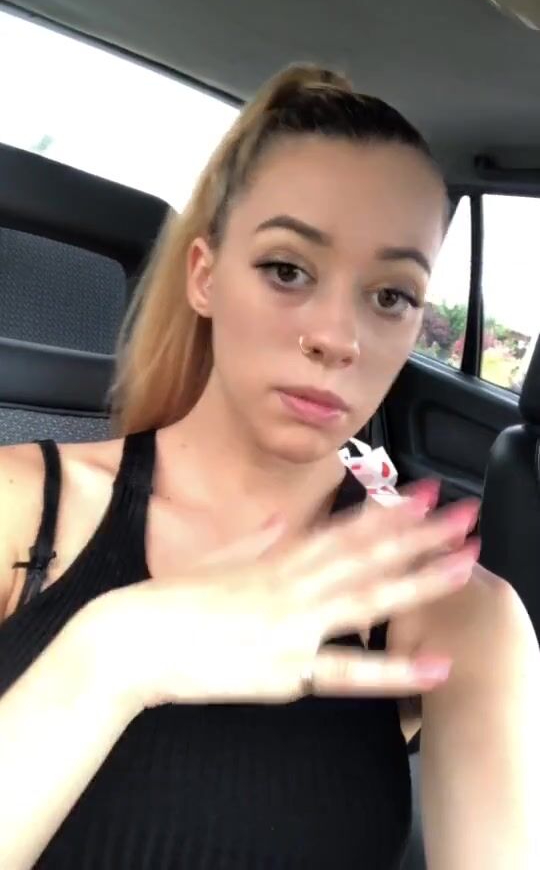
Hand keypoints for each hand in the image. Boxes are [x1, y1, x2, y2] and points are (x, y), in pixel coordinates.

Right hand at [83, 491, 478, 714]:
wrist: (132, 642)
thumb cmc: (167, 599)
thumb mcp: (215, 559)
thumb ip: (256, 541)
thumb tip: (284, 524)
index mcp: (276, 559)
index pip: (344, 529)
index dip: (389, 510)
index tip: (424, 493)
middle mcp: (292, 586)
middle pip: (367, 556)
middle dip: (420, 535)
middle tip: (465, 516)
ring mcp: (293, 627)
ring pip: (366, 600)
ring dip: (419, 582)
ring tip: (463, 566)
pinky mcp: (286, 672)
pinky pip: (348, 673)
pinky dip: (394, 670)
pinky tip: (434, 665)